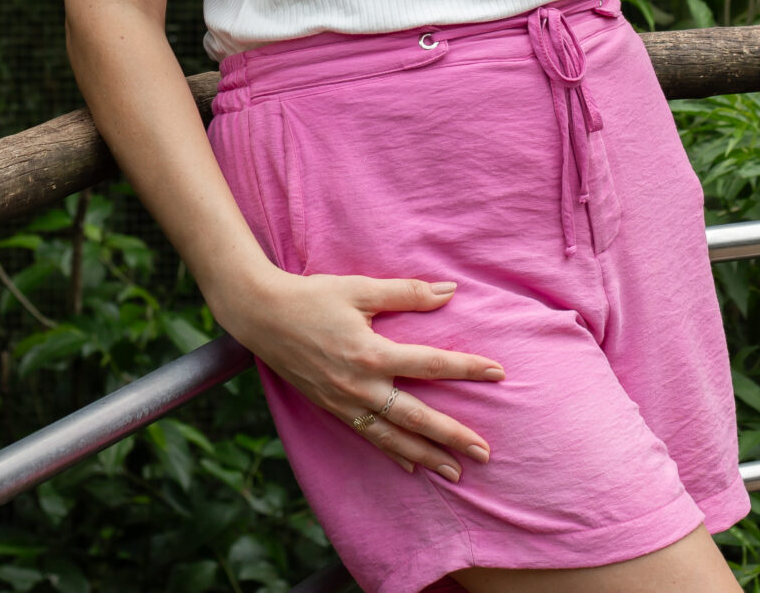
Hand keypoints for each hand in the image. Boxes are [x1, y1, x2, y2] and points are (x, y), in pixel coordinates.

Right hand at [217, 269, 504, 480]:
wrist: (260, 316)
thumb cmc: (312, 297)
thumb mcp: (360, 288)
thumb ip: (407, 293)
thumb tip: (449, 291)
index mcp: (371, 353)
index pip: (431, 364)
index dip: (467, 368)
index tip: (498, 373)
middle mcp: (360, 385)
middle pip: (416, 417)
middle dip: (452, 436)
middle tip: (485, 453)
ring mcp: (344, 402)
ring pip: (392, 437)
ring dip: (426, 455)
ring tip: (455, 472)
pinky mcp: (331, 408)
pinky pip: (367, 437)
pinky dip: (391, 452)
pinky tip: (410, 466)